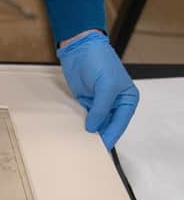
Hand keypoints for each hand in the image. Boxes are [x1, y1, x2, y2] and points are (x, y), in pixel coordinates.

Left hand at [57, 31, 138, 149]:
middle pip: (108, 126)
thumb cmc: (99, 61)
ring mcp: (99, 103)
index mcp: (127, 99)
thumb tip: (93, 127)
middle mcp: (114, 103)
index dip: (111, 136)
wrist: (80, 48)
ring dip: (89, 132)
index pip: (120, 123)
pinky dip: (79, 124)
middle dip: (100, 136)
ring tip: (80, 145)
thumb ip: (101, 108)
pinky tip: (74, 134)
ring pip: (96, 123)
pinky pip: (83, 117)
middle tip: (89, 151)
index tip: (102, 148)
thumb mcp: (106, 85)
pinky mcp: (85, 102)